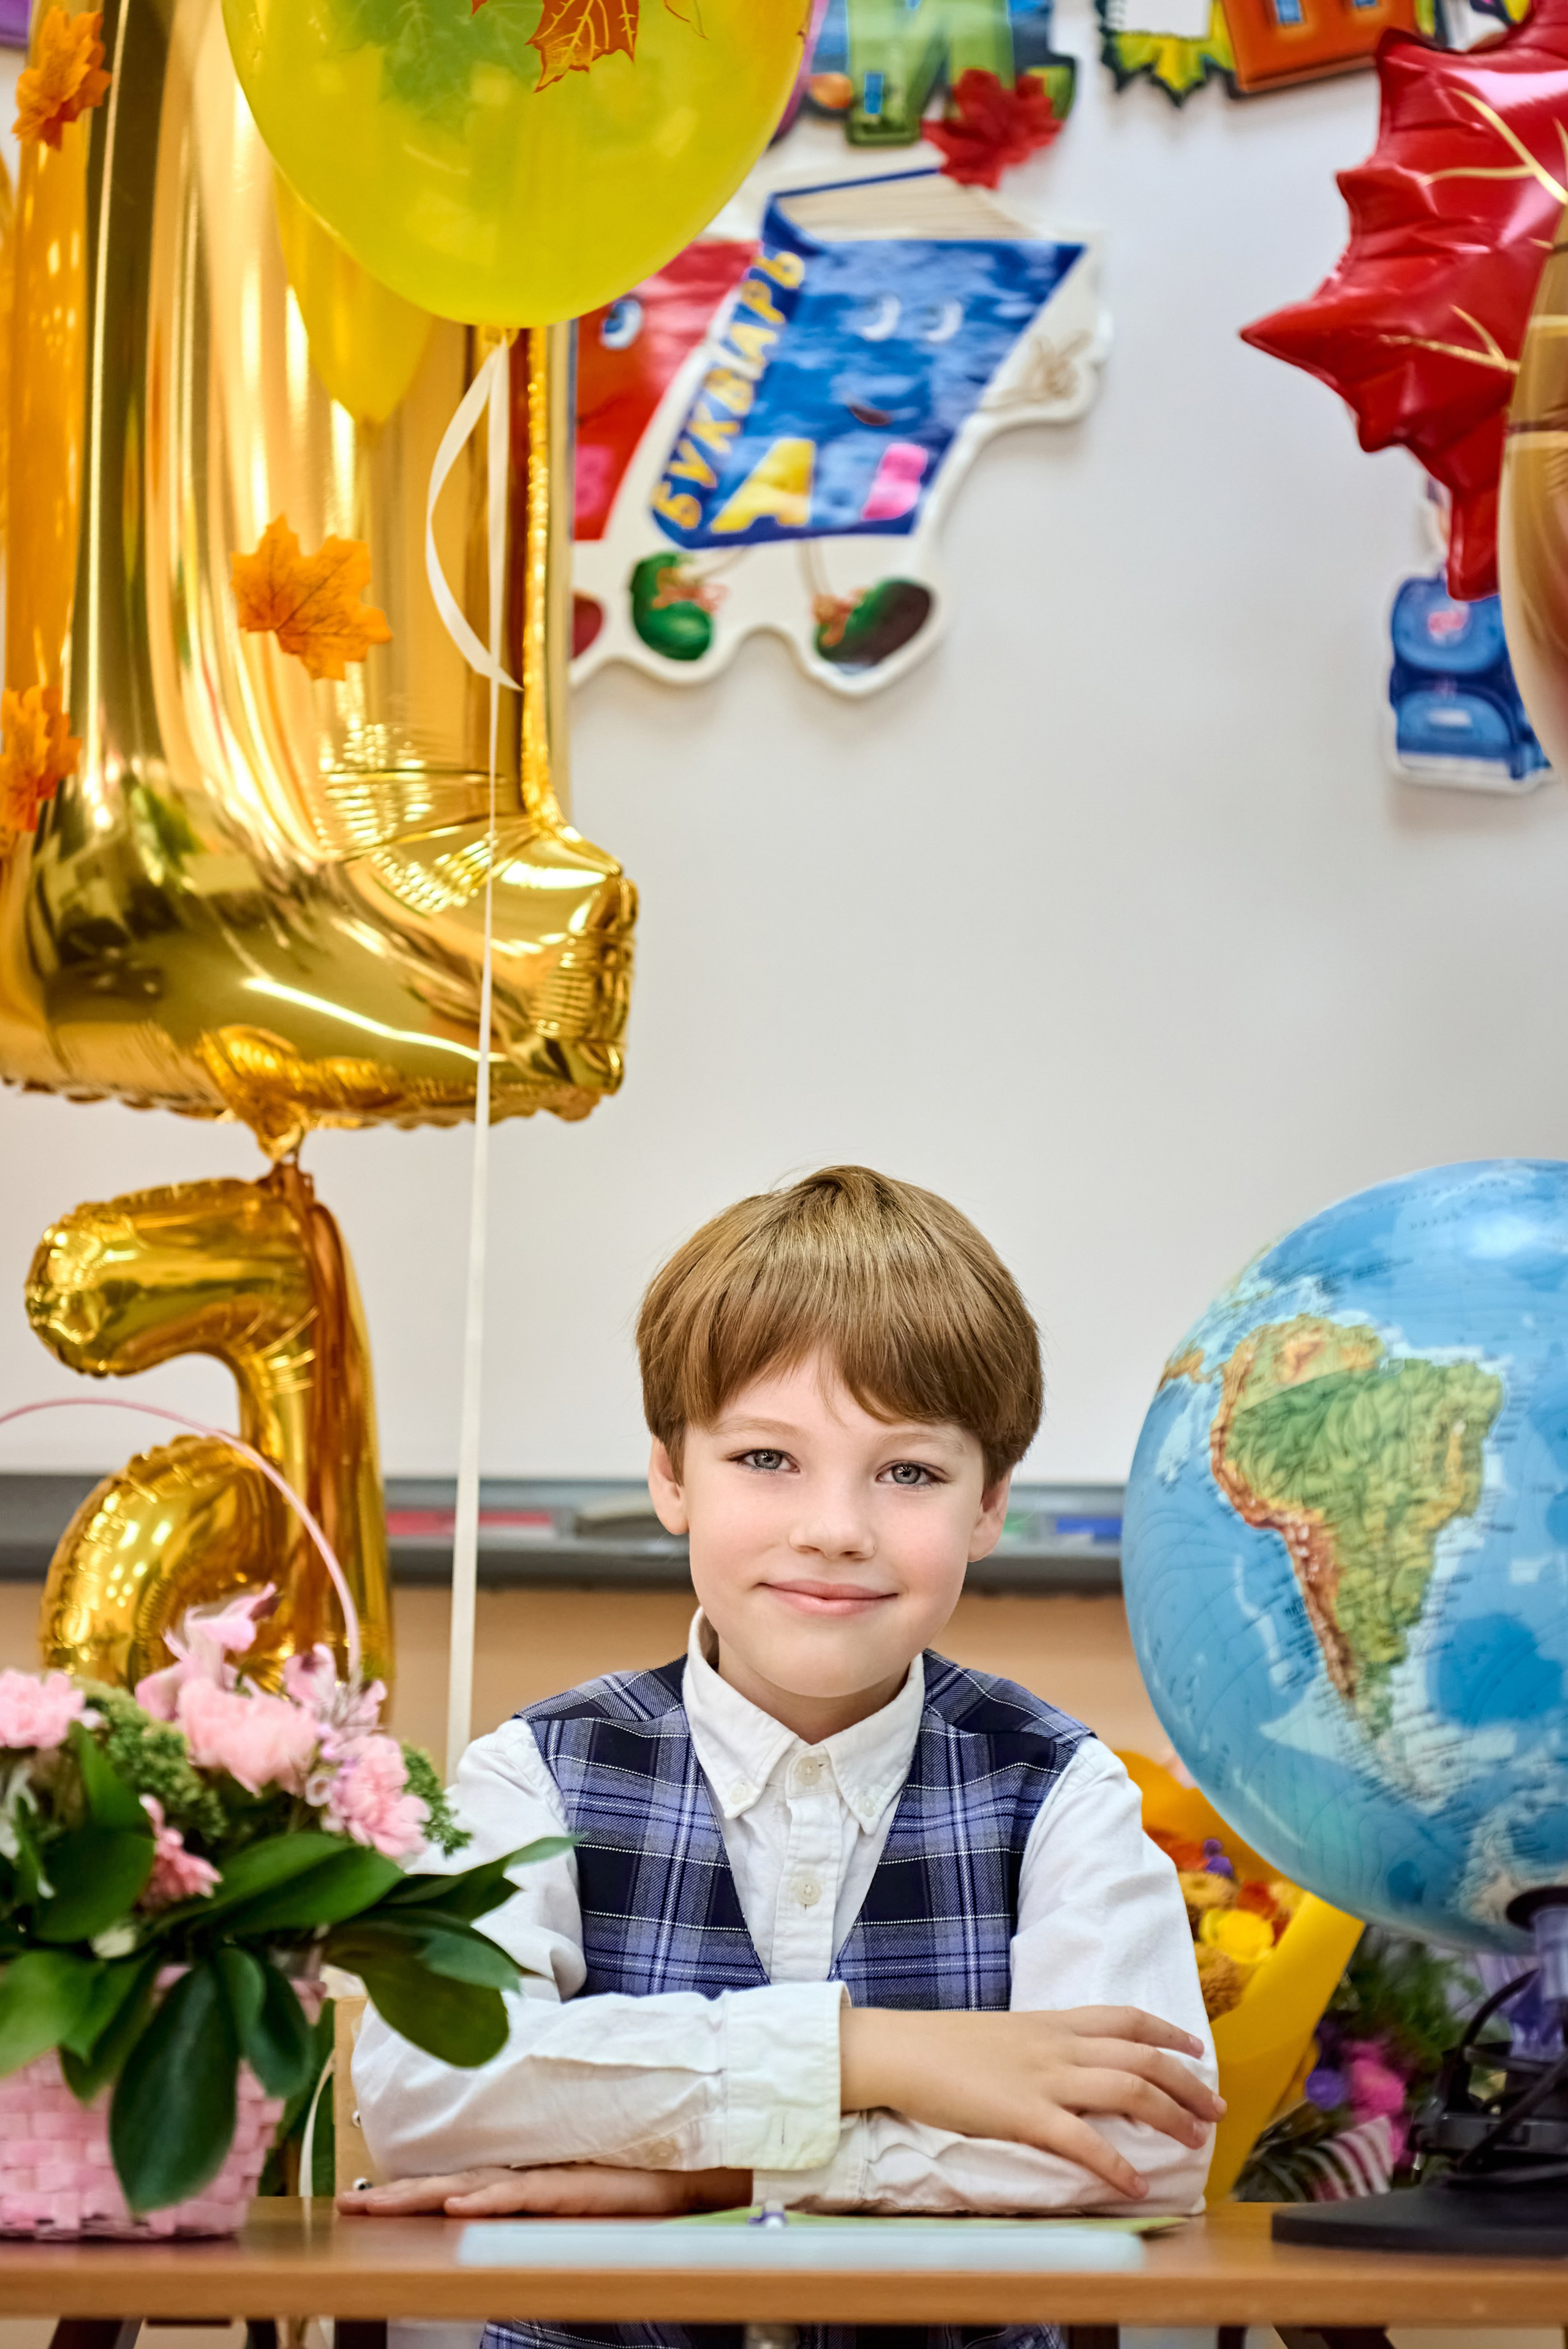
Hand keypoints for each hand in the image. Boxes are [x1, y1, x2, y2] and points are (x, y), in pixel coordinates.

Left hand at [336, 2165, 752, 2218]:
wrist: (710, 2156)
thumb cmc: (654, 2175)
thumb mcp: (592, 2193)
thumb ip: (551, 2190)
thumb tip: (501, 2196)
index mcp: (533, 2173)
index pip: (459, 2181)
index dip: (410, 2190)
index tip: (360, 2197)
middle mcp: (538, 2170)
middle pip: (455, 2182)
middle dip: (399, 2195)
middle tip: (347, 2204)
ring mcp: (560, 2176)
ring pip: (479, 2186)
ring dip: (425, 2196)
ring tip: (380, 2205)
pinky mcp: (584, 2186)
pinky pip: (529, 2193)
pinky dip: (490, 2198)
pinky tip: (457, 2203)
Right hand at [839, 2005, 1223, 2200]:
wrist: (902, 2049)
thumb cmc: (945, 2045)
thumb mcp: (1006, 2033)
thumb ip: (1042, 2044)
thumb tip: (1070, 2062)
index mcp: (1052, 2022)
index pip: (1125, 2018)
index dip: (1168, 2031)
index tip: (1196, 2049)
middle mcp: (1059, 2045)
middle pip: (1142, 2055)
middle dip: (1187, 2082)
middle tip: (1215, 2109)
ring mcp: (1044, 2078)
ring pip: (1128, 2088)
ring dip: (1170, 2116)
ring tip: (1195, 2142)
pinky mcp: (1024, 2114)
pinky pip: (1082, 2140)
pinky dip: (1115, 2164)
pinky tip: (1134, 2185)